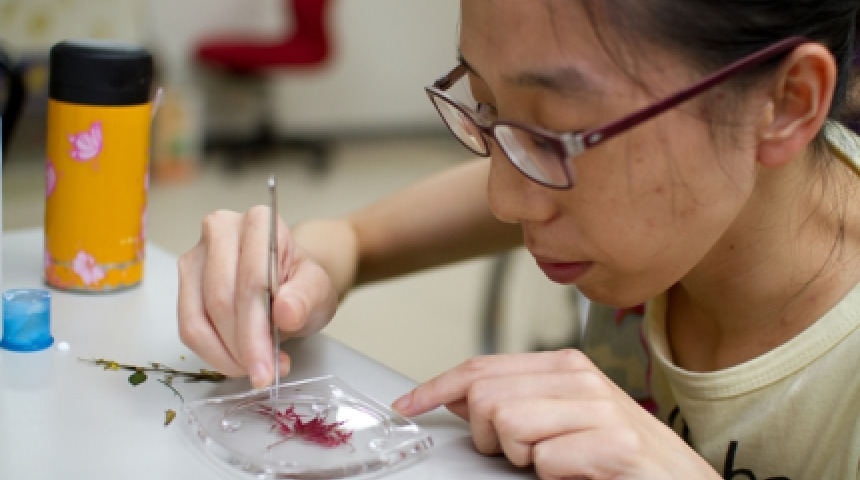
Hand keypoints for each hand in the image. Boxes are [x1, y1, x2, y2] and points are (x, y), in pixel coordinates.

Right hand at [177, 207, 339, 388]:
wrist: (287, 284)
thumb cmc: (301, 283)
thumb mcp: (319, 289)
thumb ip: (307, 298)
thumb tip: (286, 312)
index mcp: (259, 222)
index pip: (252, 281)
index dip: (258, 330)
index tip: (270, 366)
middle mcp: (220, 229)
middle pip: (221, 299)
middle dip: (242, 346)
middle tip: (264, 375)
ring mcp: (196, 255)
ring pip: (198, 317)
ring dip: (225, 354)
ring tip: (255, 370)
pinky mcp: (184, 283)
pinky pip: (188, 327)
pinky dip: (212, 353)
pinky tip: (238, 362)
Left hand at [393, 350, 719, 478]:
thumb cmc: (620, 455)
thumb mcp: (563, 417)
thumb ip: (515, 400)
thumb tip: (459, 396)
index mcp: (563, 366)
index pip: (482, 367)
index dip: (437, 387)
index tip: (409, 405)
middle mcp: (579, 378)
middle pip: (486, 397)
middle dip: (486, 436)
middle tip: (519, 455)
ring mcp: (600, 409)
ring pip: (509, 426)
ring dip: (523, 459)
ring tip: (554, 463)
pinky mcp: (615, 445)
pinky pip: (547, 462)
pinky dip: (553, 477)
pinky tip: (578, 474)